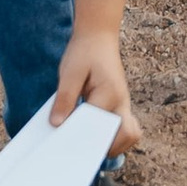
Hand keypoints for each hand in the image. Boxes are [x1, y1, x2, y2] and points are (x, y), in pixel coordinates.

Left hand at [52, 26, 140, 159]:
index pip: (97, 126)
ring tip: (89, 145)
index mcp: (110, 93)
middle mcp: (122, 102)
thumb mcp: (69, 72)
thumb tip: (57, 124)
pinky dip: (112, 136)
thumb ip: (65, 99)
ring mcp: (123, 104)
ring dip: (113, 143)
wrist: (98, 36)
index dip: (82, 137)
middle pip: (126, 135)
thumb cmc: (84, 52)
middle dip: (107, 146)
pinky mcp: (119, 106)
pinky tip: (92, 135)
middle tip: (82, 149)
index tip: (67, 142)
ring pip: (129, 134)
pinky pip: (123, 128)